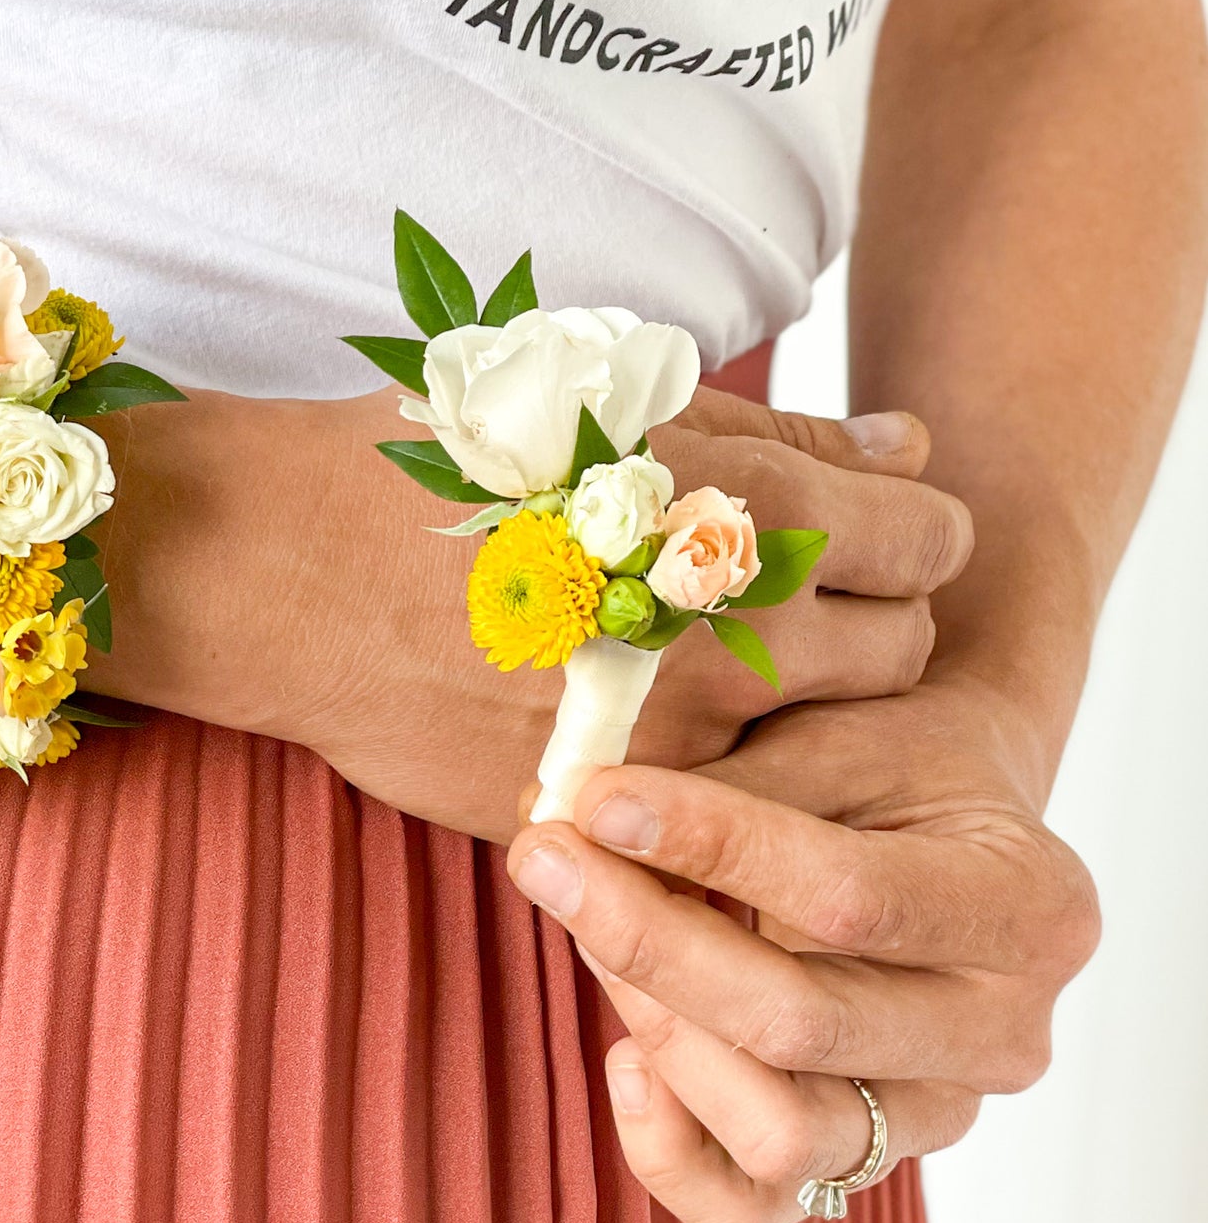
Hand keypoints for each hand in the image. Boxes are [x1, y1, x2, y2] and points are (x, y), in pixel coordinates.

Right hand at [91, 385, 974, 839]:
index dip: (907, 538)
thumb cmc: (445, 467)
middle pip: (902, 658)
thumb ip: (786, 434)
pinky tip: (642, 729)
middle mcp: (731, 639)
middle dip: (868, 628)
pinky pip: (709, 816)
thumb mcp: (617, 405)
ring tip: (707, 670)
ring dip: (791, 717)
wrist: (289, 573)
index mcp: (750, 514)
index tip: (859, 541)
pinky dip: (705, 782)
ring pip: (820, 752)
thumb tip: (909, 447)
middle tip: (785, 609)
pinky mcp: (602, 809)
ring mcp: (666, 743)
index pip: (933, 545)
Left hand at [504, 675, 1100, 1222]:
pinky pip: (743, 1212)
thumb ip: (734, 783)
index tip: (595, 797)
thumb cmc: (886, 774)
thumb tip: (580, 809)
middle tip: (545, 856)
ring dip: (657, 1027)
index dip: (712, 845)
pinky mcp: (856, 1171)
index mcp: (1032, 910)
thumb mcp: (840, 741)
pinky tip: (623, 1054)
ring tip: (592, 928)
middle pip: (801, 1026)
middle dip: (649, 939)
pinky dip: (664, 1147)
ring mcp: (935, 1121)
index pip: (854, 897)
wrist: (938, 836)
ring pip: (777, 1134)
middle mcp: (1003, 1037)